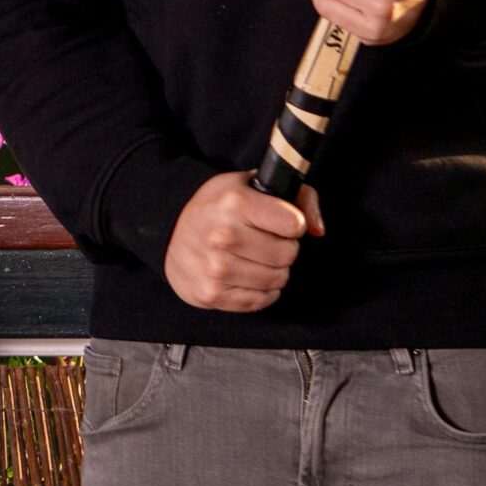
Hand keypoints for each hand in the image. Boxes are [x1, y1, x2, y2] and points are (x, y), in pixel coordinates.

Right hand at [164, 172, 323, 311]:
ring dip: (273, 271)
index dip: (293, 223)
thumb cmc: (216, 207)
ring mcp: (216, 268)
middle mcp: (223, 235)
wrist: (168, 229)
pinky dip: (261, 291)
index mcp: (235, 202)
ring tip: (253, 257)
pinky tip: (247, 275)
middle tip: (264, 240)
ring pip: (277, 279)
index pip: (294, 224)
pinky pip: (260, 301)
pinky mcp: (212, 294)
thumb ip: (297, 197)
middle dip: (283, 248)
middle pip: (288, 254)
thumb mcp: (251, 185)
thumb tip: (317, 229)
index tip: (280, 221)